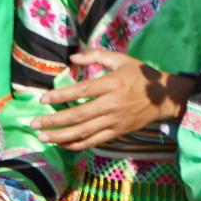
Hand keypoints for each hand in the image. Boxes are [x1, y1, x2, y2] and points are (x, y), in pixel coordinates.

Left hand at [32, 49, 194, 150]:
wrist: (166, 98)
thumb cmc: (142, 76)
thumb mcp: (122, 59)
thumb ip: (97, 55)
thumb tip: (73, 57)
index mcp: (113, 84)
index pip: (82, 91)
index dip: (61, 96)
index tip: (43, 99)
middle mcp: (113, 104)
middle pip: (78, 115)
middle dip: (54, 121)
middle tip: (34, 122)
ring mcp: (115, 121)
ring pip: (84, 132)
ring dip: (61, 136)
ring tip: (43, 136)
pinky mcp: (118, 132)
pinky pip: (94, 141)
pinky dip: (77, 144)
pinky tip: (62, 144)